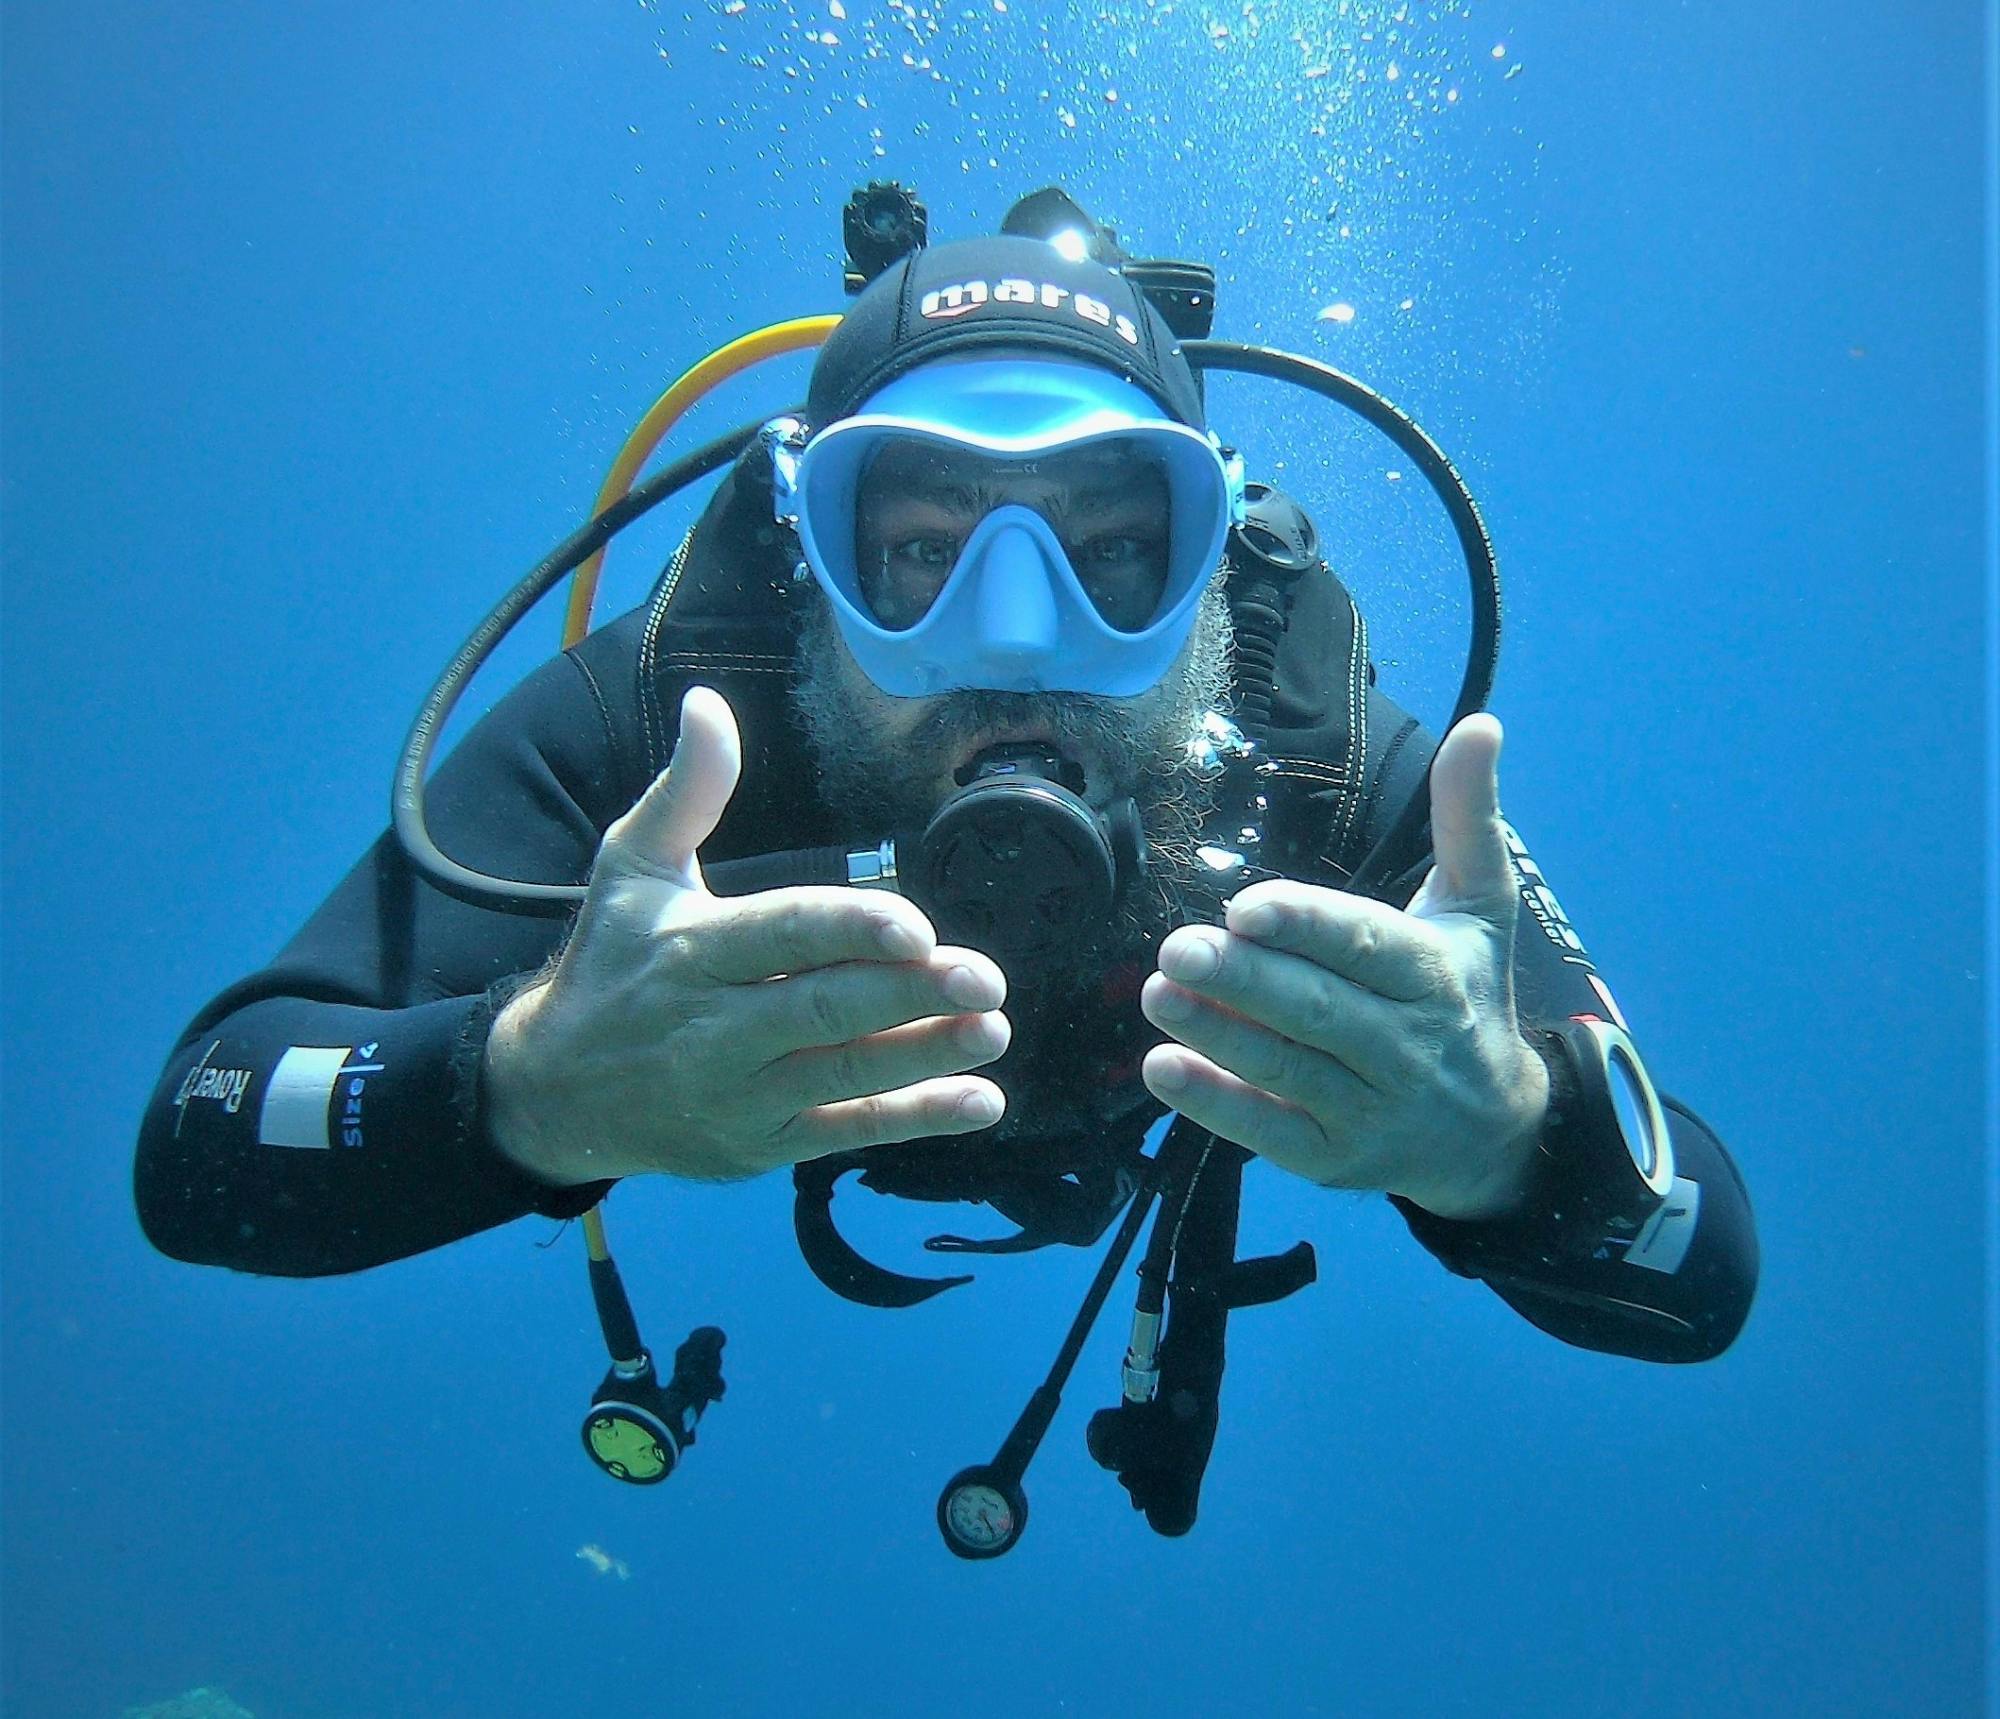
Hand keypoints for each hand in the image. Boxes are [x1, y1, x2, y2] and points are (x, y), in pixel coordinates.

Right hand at [483, 686, 1010, 1185]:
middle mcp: (716, 1026)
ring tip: (994, 1030)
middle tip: (984, 976)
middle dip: (907, 995)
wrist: (554, 1093)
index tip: (916, 926)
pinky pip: (845, 1131)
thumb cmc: (612, 964)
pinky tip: (981, 1100)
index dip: (849, 931)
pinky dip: (915, 1119)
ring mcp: (741, 1093)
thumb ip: (688, 792)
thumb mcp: (632, 869)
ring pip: (843, 1075)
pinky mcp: (761, 1144)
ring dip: (925, 1055)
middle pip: (822, 1010)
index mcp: (693, 949)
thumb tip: (709, 705)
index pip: (782, 934)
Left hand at [1139, 713, 1549, 1218]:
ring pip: (1287, 1070)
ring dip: (1217, 1033)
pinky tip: (1161, 1067)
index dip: (1308, 927)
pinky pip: (1269, 1132)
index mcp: (1435, 976)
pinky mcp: (1332, 1159)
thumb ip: (1467, 819)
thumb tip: (1481, 724)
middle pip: (1319, 1011)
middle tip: (1176, 947)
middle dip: (1246, 979)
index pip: (1367, 948)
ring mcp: (1370, 1110)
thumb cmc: (1467, 996)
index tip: (1245, 906)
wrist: (1494, 1133)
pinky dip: (1214, 1103)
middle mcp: (1407, 1046)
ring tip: (1156, 991)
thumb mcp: (1480, 909)